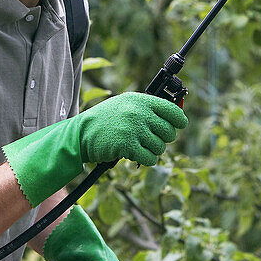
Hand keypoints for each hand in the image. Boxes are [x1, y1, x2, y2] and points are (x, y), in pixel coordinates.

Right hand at [3, 93, 186, 205]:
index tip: (178, 126)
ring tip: (139, 147)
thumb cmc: (105, 120)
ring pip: (161, 147)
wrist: (81, 133)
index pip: (173, 111)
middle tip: (150, 140)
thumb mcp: (126, 105)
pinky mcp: (128, 145)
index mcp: (141, 100)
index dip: (179, 121)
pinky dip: (146, 160)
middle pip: (169, 132)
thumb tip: (176, 117)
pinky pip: (150, 158)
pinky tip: (135, 155)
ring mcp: (134, 129)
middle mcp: (139, 112)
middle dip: (163, 139)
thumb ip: (148, 109)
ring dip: (152, 151)